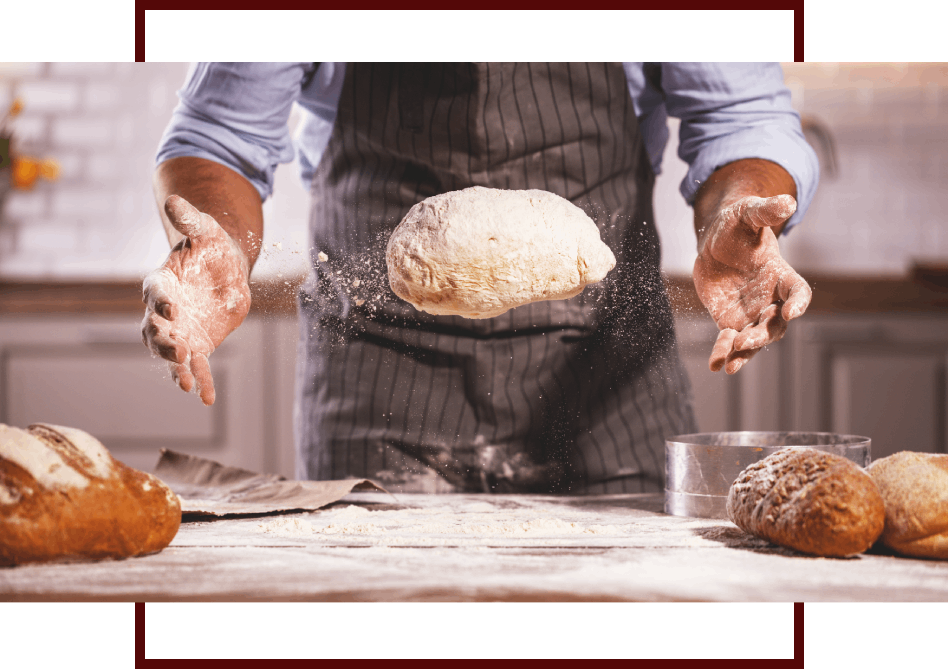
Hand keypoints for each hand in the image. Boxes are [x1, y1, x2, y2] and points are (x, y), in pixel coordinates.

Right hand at [141, 195, 251, 404]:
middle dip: (163, 343)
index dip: (160, 300)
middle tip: (177, 352)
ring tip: (187, 384)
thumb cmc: (209, 244)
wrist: (224, 266)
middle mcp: (164, 311)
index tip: (170, 308)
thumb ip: (188, 219)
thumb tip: (175, 199)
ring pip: (172, 354)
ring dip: (178, 369)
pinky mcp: (198, 344)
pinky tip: (206, 398)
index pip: (154, 292)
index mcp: (160, 282)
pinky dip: (202, 381)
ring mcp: (179, 331)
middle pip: (154, 331)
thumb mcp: (203, 228)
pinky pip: (197, 366)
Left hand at [692, 194, 811, 373]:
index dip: (798, 303)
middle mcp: (770, 299)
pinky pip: (729, 341)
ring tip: (730, 365)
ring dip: (743, 352)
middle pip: (775, 324)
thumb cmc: (739, 225)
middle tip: (745, 341)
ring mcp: (750, 313)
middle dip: (762, 335)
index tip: (792, 311)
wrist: (717, 241)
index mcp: (781, 275)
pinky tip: (715, 365)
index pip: (798, 292)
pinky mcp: (729, 320)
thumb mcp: (749, 214)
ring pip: (753, 339)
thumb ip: (766, 211)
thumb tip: (787, 201)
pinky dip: (723, 354)